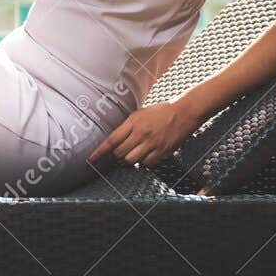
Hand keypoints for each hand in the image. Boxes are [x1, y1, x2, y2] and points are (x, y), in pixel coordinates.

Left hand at [88, 97, 203, 168]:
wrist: (184, 112)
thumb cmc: (161, 112)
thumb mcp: (140, 113)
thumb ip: (127, 126)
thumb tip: (114, 140)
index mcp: (134, 122)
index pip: (112, 140)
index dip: (100, 151)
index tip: (92, 159)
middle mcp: (141, 133)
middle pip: (119, 153)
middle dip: (117, 155)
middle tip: (121, 152)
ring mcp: (152, 143)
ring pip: (131, 160)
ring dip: (129, 160)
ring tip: (134, 153)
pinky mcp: (162, 151)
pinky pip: (146, 164)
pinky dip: (144, 162)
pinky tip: (147, 155)